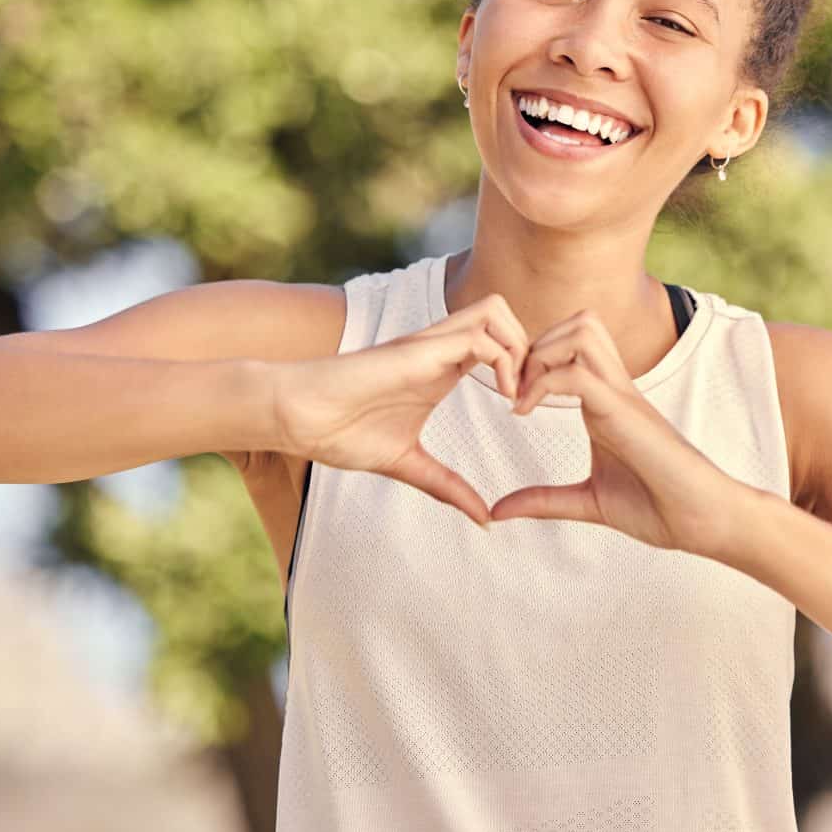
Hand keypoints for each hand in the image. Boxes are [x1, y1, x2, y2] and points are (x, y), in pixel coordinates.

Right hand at [271, 293, 528, 529]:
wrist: (300, 416)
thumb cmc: (340, 432)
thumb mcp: (408, 464)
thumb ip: (446, 486)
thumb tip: (483, 519)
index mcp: (440, 369)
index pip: (498, 342)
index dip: (522, 367)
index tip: (527, 411)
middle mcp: (439, 348)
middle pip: (504, 316)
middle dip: (531, 351)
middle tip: (532, 399)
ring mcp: (430, 344)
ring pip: (496, 312)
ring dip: (520, 349)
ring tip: (519, 396)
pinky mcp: (419, 350)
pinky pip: (480, 337)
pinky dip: (503, 361)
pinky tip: (503, 397)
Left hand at [489, 309, 741, 555]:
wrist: (702, 520)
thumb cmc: (657, 507)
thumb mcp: (587, 502)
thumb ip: (543, 501)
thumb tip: (498, 511)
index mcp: (606, 401)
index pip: (573, 344)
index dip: (532, 359)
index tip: (509, 398)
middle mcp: (615, 388)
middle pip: (579, 322)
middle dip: (535, 344)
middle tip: (512, 389)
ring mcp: (622, 396)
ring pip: (582, 331)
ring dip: (540, 354)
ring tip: (521, 396)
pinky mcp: (625, 413)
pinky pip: (577, 375)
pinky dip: (542, 384)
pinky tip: (525, 412)